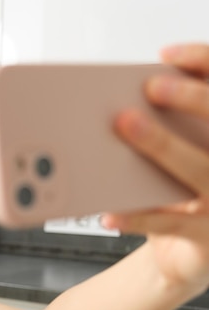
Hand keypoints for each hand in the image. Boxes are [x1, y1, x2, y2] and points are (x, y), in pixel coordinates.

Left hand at [102, 43, 208, 293]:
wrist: (189, 254)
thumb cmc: (178, 196)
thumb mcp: (175, 161)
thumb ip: (161, 135)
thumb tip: (117, 110)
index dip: (203, 64)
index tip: (165, 56)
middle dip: (192, 99)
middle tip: (152, 87)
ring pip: (201, 170)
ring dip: (163, 145)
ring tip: (126, 126)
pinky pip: (171, 224)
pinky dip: (138, 216)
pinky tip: (110, 210)